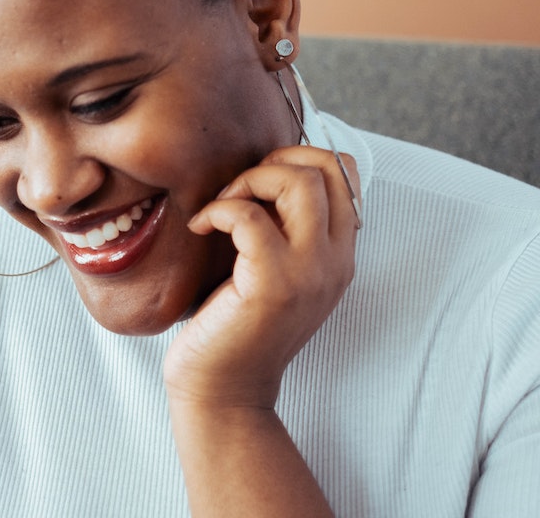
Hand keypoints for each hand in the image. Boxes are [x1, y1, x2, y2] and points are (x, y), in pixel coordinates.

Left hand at [163, 146, 360, 410]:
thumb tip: (266, 168)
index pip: (346, 172)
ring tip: (222, 207)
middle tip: (239, 190)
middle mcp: (334, 261)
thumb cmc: (237, 322)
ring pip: (299, 182)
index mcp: (338, 253)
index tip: (261, 180)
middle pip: (327, 168)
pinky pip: (248, 216)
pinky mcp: (272, 285)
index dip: (301, 157)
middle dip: (275, 161)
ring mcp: (308, 273)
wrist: (223, 390)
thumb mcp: (277, 268)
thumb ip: (287, 226)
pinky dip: (219, 210)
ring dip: (249, 180)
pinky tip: (201, 229)